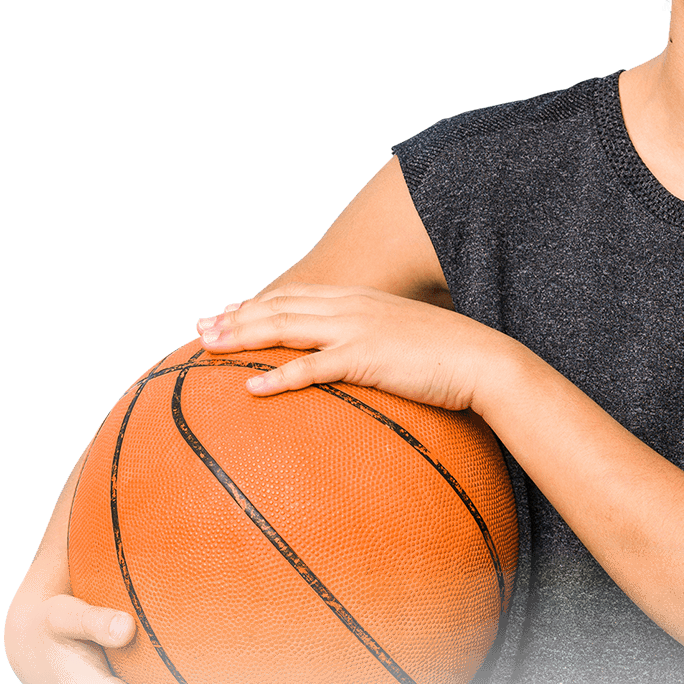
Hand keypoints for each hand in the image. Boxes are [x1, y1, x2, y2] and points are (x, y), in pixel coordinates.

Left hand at [195, 282, 513, 411]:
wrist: (483, 360)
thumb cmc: (451, 358)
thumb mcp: (407, 340)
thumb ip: (379, 343)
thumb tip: (366, 361)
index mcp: (360, 301)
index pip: (297, 295)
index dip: (258, 301)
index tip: (228, 309)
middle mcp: (352, 307)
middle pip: (280, 306)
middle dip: (236, 317)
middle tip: (200, 329)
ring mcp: (356, 330)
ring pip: (285, 327)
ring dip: (242, 337)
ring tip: (208, 348)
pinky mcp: (365, 358)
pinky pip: (311, 368)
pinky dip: (277, 377)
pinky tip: (250, 388)